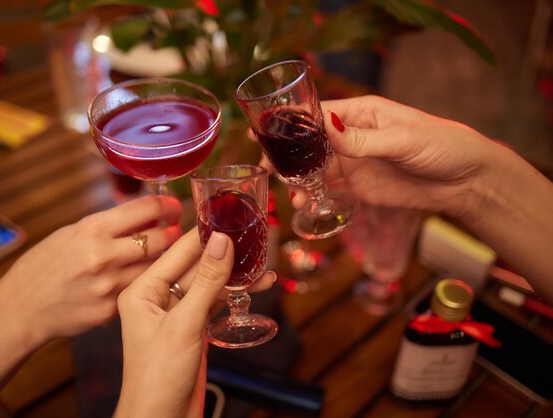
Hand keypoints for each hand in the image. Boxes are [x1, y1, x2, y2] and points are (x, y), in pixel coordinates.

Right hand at [0, 195, 182, 345]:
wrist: (21, 308)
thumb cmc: (44, 265)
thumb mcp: (71, 233)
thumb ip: (108, 225)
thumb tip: (145, 214)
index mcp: (92, 229)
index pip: (145, 209)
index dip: (166, 206)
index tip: (173, 208)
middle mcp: (104, 255)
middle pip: (160, 238)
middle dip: (173, 232)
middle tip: (176, 231)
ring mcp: (110, 285)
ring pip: (157, 267)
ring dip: (167, 259)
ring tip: (168, 254)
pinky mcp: (112, 309)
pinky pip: (141, 290)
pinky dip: (150, 283)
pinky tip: (151, 279)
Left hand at [115, 228, 275, 417]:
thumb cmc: (158, 377)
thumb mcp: (184, 324)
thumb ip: (206, 282)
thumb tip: (221, 241)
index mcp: (142, 290)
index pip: (178, 252)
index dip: (205, 234)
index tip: (229, 216)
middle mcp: (157, 297)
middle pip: (196, 266)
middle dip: (225, 255)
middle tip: (253, 237)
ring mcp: (176, 313)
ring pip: (209, 284)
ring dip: (235, 276)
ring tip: (263, 265)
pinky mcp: (191, 327)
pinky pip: (214, 302)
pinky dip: (235, 295)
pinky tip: (256, 287)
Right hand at [281, 95, 499, 220]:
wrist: (464, 182)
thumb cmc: (441, 146)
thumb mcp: (403, 139)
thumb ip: (363, 139)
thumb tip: (326, 129)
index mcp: (360, 113)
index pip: (316, 114)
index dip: (287, 123)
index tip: (260, 131)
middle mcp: (350, 136)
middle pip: (307, 144)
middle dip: (285, 155)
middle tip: (266, 170)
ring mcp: (352, 162)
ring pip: (313, 169)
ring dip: (297, 180)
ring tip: (291, 196)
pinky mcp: (357, 186)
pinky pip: (327, 189)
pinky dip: (312, 195)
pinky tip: (304, 204)